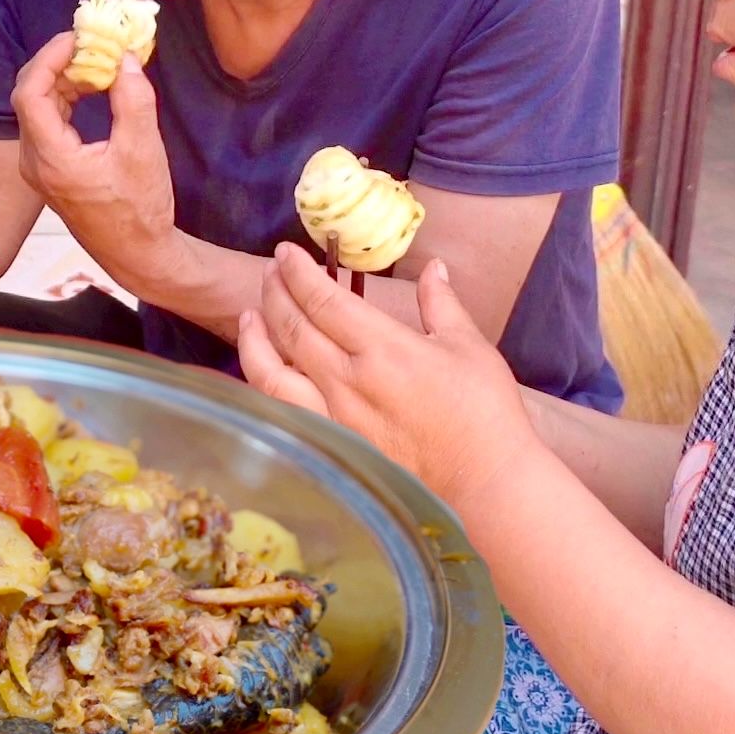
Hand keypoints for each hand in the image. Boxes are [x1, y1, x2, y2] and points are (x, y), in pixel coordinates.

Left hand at [12, 31, 184, 284]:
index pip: (29, 93)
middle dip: (59, 63)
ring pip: (38, 108)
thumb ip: (133, 99)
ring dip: (65, 80)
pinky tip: (95, 89)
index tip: (78, 38)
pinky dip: (67, 99)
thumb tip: (125, 58)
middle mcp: (34, 162)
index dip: (50, 58)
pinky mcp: (50, 170)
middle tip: (91, 44)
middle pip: (30, 96)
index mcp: (50, 158)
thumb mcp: (143, 150)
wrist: (137, 254)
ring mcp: (38, 168)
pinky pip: (48, 122)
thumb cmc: (140, 209)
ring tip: (99, 62)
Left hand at [237, 247, 540, 507]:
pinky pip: (282, 409)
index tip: (285, 253)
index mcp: (383, 349)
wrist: (482, 480)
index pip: (323, 301)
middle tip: (270, 271)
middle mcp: (348, 380)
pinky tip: (262, 369)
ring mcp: (333, 416)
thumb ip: (441, 303)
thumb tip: (433, 267)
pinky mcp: (330, 443)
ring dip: (256, 338)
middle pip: (293, 328)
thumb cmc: (483, 412)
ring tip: (251, 315)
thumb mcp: (468, 346)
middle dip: (275, 293)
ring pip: (273, 371)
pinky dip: (263, 384)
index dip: (298, 273)